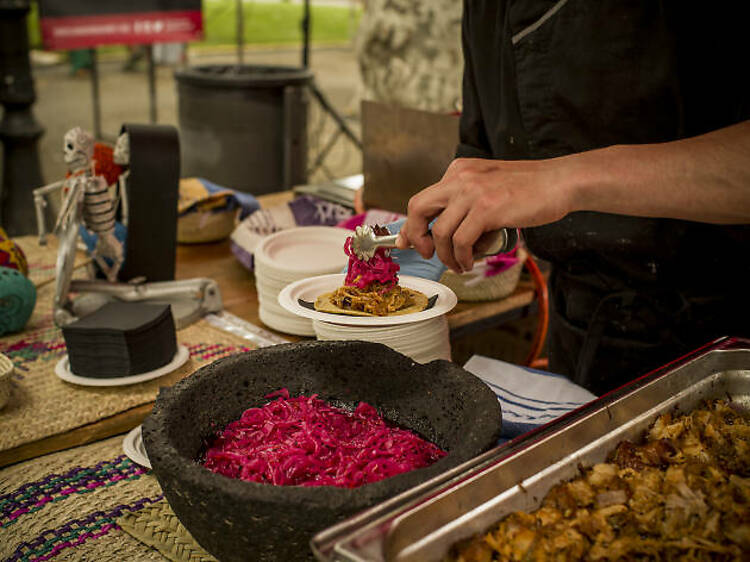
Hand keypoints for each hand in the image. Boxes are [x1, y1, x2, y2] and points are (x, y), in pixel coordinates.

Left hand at [396, 157, 575, 272]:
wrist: (560, 182)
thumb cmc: (529, 189)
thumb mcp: (488, 187)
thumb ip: (466, 202)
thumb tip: (445, 230)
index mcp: (459, 171)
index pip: (422, 198)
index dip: (411, 225)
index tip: (408, 242)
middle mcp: (461, 177)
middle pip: (418, 208)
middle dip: (417, 237)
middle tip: (428, 253)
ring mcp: (473, 192)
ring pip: (441, 232)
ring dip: (446, 255)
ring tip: (459, 264)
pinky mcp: (487, 208)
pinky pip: (460, 241)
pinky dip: (461, 257)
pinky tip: (469, 262)